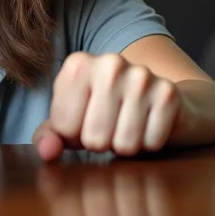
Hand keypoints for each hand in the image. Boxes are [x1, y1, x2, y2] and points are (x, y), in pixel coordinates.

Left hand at [32, 52, 181, 161]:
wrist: (158, 98)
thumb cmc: (106, 110)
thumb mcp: (71, 120)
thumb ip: (50, 135)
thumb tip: (47, 151)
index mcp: (78, 64)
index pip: (64, 126)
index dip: (75, 134)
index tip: (87, 119)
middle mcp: (109, 63)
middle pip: (93, 138)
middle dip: (101, 142)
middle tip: (111, 125)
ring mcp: (141, 76)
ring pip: (124, 144)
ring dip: (126, 145)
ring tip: (128, 125)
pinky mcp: (167, 93)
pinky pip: (151, 143)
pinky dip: (149, 144)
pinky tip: (148, 125)